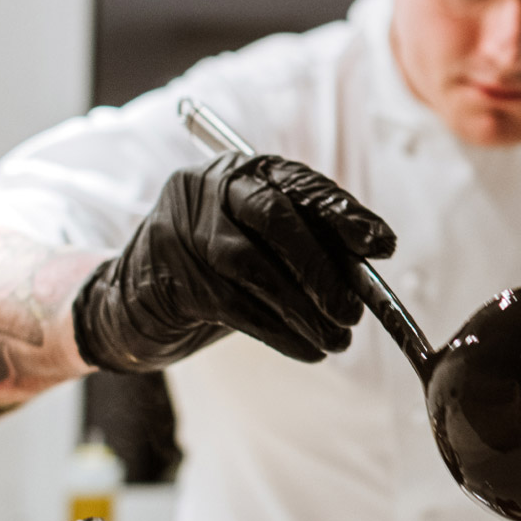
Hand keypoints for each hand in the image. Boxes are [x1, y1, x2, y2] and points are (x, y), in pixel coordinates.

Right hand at [73, 153, 396, 371]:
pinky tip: (309, 350)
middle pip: (277, 218)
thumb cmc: (217, 268)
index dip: (345, 215)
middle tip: (354, 310)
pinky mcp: (171, 276)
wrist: (138, 300)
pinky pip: (236, 307)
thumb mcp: (262, 243)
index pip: (301, 185)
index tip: (382, 245)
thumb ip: (308, 244)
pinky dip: (280, 333)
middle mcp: (209, 189)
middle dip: (323, 267)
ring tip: (339, 338)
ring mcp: (184, 230)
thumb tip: (370, 268)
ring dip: (305, 310)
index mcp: (241, 171)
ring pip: (256, 268)